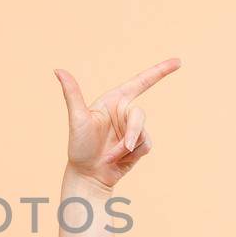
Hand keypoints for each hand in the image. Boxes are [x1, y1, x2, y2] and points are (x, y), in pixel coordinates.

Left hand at [54, 58, 178, 188]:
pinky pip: (146, 145)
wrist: (88, 175)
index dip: (160, 71)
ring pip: (143, 133)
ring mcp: (133, 129)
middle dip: (132, 132)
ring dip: (127, 148)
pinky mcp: (139, 144)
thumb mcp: (77, 119)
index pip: (140, 82)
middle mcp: (125, 112)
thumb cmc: (79, 146)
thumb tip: (58, 70)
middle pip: (140, 116)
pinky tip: (119, 160)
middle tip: (121, 148)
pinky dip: (133, 155)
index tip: (178, 61)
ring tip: (110, 156)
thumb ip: (72, 93)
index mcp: (113, 100)